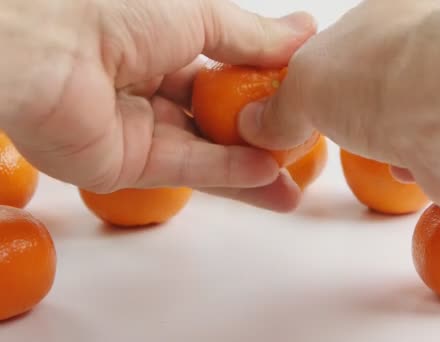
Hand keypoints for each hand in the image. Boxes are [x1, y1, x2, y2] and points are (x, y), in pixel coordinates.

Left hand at [0, 0, 315, 211]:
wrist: (48, 47)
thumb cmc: (116, 10)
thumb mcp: (201, 14)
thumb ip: (254, 37)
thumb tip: (304, 32)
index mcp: (161, 44)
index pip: (222, 73)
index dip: (261, 88)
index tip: (299, 99)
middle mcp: (147, 88)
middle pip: (215, 120)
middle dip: (258, 136)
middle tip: (299, 150)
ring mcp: (135, 129)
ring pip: (204, 152)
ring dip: (250, 168)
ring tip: (292, 184)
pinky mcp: (123, 164)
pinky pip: (184, 169)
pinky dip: (226, 173)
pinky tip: (266, 176)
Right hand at [239, 0, 439, 213]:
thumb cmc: (377, 79)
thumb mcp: (303, 87)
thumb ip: (279, 107)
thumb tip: (256, 125)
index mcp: (383, 18)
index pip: (345, 47)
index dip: (322, 79)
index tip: (301, 110)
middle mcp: (423, 50)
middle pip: (379, 85)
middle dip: (358, 113)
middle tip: (339, 135)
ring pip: (411, 121)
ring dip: (390, 142)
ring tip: (378, 154)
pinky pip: (438, 156)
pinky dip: (419, 168)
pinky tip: (410, 170)